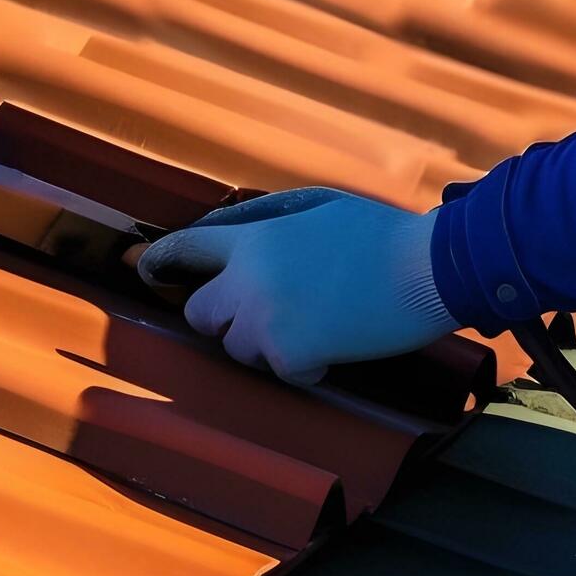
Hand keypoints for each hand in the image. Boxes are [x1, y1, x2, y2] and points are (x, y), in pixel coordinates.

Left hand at [136, 189, 456, 384]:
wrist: (428, 267)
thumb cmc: (380, 235)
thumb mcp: (317, 205)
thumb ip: (267, 218)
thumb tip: (225, 231)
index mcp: (255, 237)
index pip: (185, 248)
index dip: (161, 262)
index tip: (147, 273)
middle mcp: (248, 279)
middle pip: (200, 313)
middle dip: (227, 317)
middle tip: (268, 314)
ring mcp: (265, 319)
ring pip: (238, 348)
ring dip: (269, 343)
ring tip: (318, 322)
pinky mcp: (290, 353)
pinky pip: (280, 370)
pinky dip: (306, 364)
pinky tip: (338, 340)